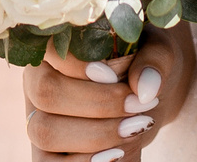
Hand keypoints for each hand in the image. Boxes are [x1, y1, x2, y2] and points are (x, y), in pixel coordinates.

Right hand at [24, 24, 193, 161]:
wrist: (145, 98)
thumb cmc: (144, 65)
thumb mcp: (158, 51)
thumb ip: (154, 60)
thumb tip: (145, 88)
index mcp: (57, 46)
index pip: (49, 48)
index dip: (80, 65)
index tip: (116, 77)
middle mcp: (39, 81)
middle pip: (47, 93)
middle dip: (98, 103)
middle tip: (139, 106)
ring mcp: (39, 118)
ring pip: (45, 131)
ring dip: (95, 135)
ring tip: (135, 129)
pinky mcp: (46, 153)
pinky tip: (116, 154)